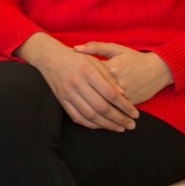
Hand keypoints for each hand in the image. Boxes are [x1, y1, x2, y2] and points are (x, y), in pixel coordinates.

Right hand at [18, 34, 138, 131]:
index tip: (135, 113)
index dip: (124, 106)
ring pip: (90, 115)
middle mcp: (76, 83)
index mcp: (87, 71)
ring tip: (120, 128)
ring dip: (107, 125)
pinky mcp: (62, 101)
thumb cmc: (76, 58)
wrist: (49, 57)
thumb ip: (109, 77)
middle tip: (131, 125)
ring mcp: (67, 93)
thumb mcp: (94, 60)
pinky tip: (102, 126)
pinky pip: (78, 118)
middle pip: (101, 107)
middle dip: (119, 119)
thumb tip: (123, 95)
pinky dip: (91, 124)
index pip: (110, 93)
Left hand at [73, 41, 172, 105]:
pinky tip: (101, 120)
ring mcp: (126, 93)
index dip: (80, 79)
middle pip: (98, 94)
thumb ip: (95, 47)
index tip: (71, 80)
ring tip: (79, 111)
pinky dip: (109, 114)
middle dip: (83, 96)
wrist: (157, 69)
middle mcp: (118, 81)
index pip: (90, 75)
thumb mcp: (115, 49)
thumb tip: (75, 48)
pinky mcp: (132, 101)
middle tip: (71, 97)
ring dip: (97, 111)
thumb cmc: (133, 58)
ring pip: (108, 104)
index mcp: (112, 66)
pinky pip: (116, 110)